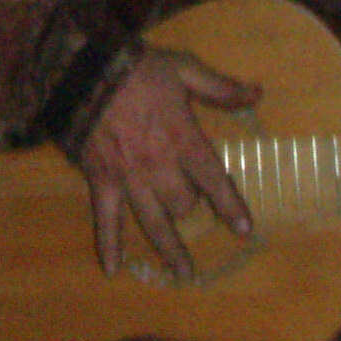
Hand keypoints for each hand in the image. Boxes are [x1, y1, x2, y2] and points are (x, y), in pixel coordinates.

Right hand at [71, 47, 259, 279]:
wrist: (83, 70)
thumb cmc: (137, 68)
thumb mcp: (184, 68)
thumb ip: (220, 87)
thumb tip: (257, 94)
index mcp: (182, 138)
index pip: (213, 180)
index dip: (231, 206)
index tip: (245, 230)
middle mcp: (158, 165)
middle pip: (183, 203)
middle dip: (191, 206)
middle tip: (190, 204)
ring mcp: (128, 178)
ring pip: (154, 222)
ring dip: (169, 249)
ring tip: (182, 272)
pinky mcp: (101, 181)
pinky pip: (105, 219)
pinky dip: (109, 245)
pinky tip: (114, 269)